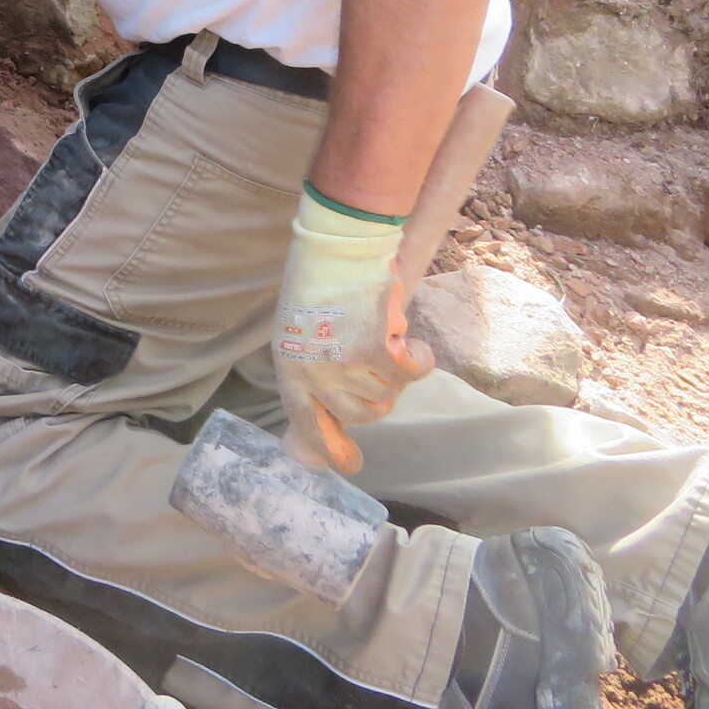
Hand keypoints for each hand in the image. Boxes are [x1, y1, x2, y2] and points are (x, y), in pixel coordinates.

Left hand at [273, 187, 433, 473]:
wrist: (336, 244)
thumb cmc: (318, 281)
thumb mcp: (300, 331)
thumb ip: (315, 369)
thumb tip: (332, 417)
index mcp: (289, 370)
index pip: (308, 426)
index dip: (331, 450)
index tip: (350, 463)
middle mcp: (313, 376)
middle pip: (363, 414)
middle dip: (376, 391)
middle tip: (375, 355)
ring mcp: (344, 367)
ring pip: (388, 394)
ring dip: (394, 367)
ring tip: (380, 330)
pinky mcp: (375, 352)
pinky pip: (411, 374)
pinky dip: (419, 358)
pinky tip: (413, 341)